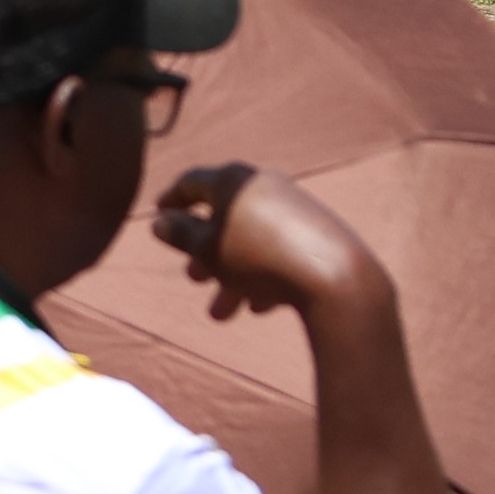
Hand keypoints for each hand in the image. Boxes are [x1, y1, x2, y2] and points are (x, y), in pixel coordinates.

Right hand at [151, 162, 386, 324]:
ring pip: (251, 240)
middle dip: (205, 253)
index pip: (192, 182)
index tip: (159, 216)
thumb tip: (162, 222)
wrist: (334, 277)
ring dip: (232, 274)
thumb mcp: (208, 250)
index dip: (172, 200)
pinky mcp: (318, 230)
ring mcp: (294, 206)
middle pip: (224, 217)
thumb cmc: (257, 259)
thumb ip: (181, 235)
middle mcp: (263, 184)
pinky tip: (261, 307)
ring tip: (224, 313)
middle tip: (195, 279)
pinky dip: (262, 273)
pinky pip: (279, 248)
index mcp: (233, 180)